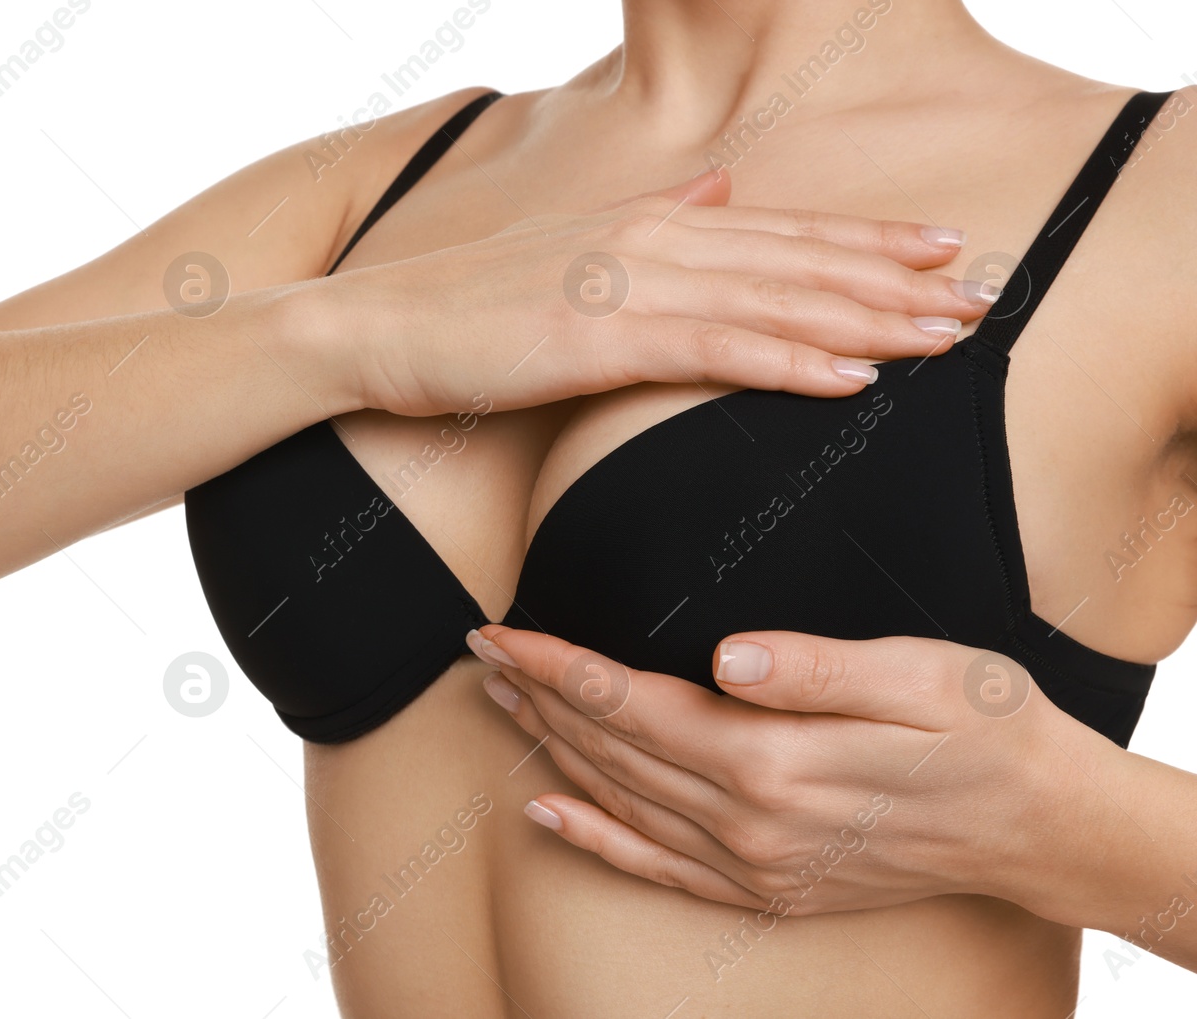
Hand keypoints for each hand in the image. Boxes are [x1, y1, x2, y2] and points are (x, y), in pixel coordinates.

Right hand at [333, 169, 992, 418]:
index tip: (942, 253)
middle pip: (798, 260)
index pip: (781, 231)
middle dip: (896, 280)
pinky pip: (717, 352)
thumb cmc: (466, 306)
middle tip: (981, 298)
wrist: (373, 329)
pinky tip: (851, 380)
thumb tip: (717, 190)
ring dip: (869, 320)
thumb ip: (654, 221)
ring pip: (775, 302)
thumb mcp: (570, 250)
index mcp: (649, 221)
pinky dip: (791, 363)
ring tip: (946, 337)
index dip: (868, 242)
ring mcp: (627, 284)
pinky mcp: (599, 338)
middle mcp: (652, 238)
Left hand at [465, 624, 1092, 918]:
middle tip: (481, 650)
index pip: (630, 703)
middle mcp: (750, 823)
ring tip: (504, 701)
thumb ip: (818, 669)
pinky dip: (593, 837)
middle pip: (611, 749)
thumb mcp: (923, 675)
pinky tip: (547, 811)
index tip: (500, 632)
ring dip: (553, 748)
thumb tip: (728, 655)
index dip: (556, 666)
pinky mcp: (765, 886)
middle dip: (537, 695)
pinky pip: (654, 865)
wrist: (1037, 825)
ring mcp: (753, 863)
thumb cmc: (985, 729)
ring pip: (620, 800)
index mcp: (776, 760)